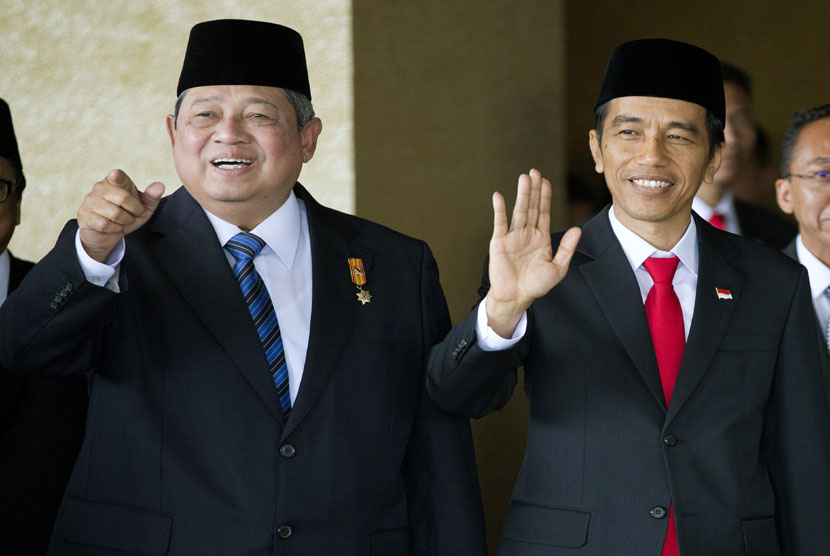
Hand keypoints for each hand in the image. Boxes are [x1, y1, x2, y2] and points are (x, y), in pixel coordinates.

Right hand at [77, 169, 164, 261]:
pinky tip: (112, 227)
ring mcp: (91, 200)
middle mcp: (101, 187)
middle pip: (124, 198)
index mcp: (115, 182)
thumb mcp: (142, 208)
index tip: (116, 175)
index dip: (118, 176)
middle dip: (135, 211)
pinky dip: (114, 229)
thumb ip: (151, 198)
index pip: (118, 176)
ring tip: (122, 221)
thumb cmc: (126, 216)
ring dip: (125, 222)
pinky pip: (105, 224)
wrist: (106, 234)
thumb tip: (160, 186)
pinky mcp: (85, 215)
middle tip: (133, 215)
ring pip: (115, 213)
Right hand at [485, 169, 580, 337]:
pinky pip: (500, 223)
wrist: (516, 297)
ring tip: (524, 178)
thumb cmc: (536, 285)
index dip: (545, 196)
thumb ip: (566, 248)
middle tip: (535, 172)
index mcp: (540, 238)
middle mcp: (526, 234)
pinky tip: (498, 196)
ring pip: (519, 211)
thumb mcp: (558, 268)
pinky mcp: (499, 242)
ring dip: (521, 195)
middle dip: (534, 190)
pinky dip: (499, 210)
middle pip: (531, 207)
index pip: (543, 212)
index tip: (546, 181)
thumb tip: (577, 229)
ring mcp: (512, 237)